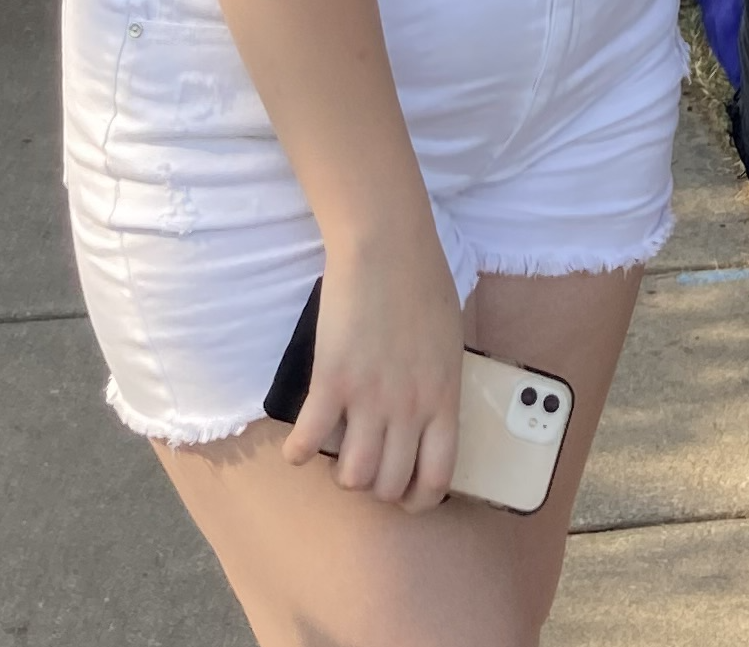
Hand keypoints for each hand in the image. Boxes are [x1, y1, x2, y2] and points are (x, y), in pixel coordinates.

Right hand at [286, 240, 464, 511]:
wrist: (387, 248)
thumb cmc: (424, 284)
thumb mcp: (450, 343)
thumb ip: (440, 384)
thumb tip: (429, 411)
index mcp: (443, 400)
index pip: (436, 478)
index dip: (417, 500)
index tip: (404, 495)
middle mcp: (408, 410)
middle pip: (388, 484)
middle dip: (375, 487)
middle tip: (365, 467)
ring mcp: (369, 399)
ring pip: (352, 476)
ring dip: (341, 474)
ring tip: (335, 453)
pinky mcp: (331, 381)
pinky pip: (309, 440)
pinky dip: (299, 452)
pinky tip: (298, 445)